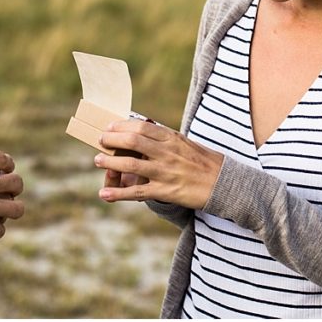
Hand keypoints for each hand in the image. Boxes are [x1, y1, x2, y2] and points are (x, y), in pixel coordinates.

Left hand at [95, 119, 222, 208]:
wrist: (224, 184)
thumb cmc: (204, 162)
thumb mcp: (185, 143)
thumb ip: (164, 139)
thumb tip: (141, 131)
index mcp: (172, 138)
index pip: (141, 127)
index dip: (121, 126)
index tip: (109, 127)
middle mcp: (167, 153)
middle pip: (132, 142)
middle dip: (112, 140)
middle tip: (100, 141)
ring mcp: (165, 172)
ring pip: (130, 166)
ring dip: (110, 163)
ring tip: (97, 160)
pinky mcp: (165, 191)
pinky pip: (137, 192)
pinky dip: (118, 193)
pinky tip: (104, 194)